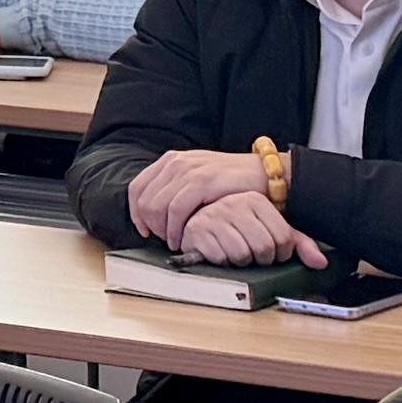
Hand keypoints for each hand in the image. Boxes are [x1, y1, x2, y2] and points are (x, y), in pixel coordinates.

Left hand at [125, 144, 266, 229]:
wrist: (265, 175)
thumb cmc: (232, 182)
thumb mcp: (198, 178)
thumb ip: (177, 188)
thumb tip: (154, 212)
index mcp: (171, 160)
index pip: (137, 188)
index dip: (136, 213)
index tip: (145, 230)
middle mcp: (176, 162)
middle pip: (144, 200)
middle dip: (150, 225)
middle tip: (164, 239)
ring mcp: (188, 170)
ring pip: (156, 207)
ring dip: (163, 230)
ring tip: (175, 242)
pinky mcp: (202, 182)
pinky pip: (176, 210)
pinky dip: (175, 229)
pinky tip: (183, 239)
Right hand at [174, 196, 323, 266]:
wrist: (196, 219)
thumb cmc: (235, 227)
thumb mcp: (270, 229)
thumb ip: (298, 243)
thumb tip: (321, 263)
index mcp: (256, 200)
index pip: (284, 238)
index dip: (280, 254)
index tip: (271, 253)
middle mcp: (235, 203)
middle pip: (264, 248)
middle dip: (260, 260)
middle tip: (253, 255)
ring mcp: (214, 215)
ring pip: (242, 254)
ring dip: (240, 262)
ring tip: (234, 253)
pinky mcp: (196, 229)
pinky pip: (220, 257)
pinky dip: (221, 262)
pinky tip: (218, 253)